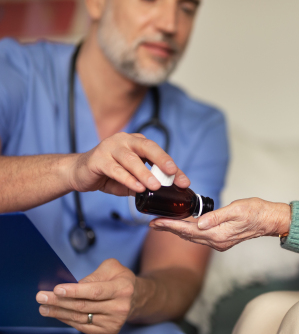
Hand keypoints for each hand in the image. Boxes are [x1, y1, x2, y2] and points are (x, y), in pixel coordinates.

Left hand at [36, 259, 136, 333]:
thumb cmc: (120, 280)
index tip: (57, 289)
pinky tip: (57, 313)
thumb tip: (76, 286)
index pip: (95, 292)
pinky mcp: (107, 332)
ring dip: (58, 312)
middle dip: (59, 301)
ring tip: (43, 306)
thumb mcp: (112, 268)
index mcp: (123, 289)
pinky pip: (81, 326)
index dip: (75, 291)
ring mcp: (113, 322)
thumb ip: (95, 275)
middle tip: (41, 297)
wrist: (134, 298)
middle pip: (83, 306)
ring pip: (80, 318)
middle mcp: (119, 308)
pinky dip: (66, 320)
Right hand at [67, 132, 188, 195]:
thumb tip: (170, 193)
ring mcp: (110, 147)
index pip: (158, 152)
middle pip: (147, 147)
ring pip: (131, 159)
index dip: (172, 166)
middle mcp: (125, 140)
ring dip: (144, 173)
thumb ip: (149, 182)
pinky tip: (137, 187)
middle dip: (161, 159)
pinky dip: (128, 179)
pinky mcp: (98, 159)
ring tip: (155, 186)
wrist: (79, 172)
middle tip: (172, 172)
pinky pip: (115, 169)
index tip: (184, 182)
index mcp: (137, 142)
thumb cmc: (110, 173)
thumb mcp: (133, 178)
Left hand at [150, 198, 291, 251]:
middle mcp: (217, 241)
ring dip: (177, 231)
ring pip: (192, 237)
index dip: (170, 226)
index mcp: (218, 234)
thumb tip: (199, 223)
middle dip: (169, 229)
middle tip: (152, 223)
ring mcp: (219, 242)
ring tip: (162, 224)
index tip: (156, 222)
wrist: (270, 220)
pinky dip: (188, 231)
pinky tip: (183, 227)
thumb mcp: (237, 209)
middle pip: (187, 235)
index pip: (188, 230)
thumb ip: (217, 216)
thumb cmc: (256, 211)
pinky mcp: (222, 239)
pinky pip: (200, 237)